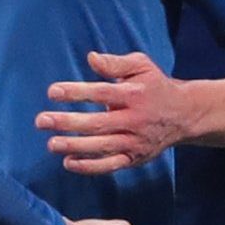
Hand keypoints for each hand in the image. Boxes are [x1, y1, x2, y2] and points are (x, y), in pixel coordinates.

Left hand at [36, 51, 187, 173]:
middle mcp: (135, 120)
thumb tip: (91, 58)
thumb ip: (116, 63)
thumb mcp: (141, 66)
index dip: (76, 92)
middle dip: (67, 123)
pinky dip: (89, 167)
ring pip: (102, 147)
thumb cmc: (155, 86)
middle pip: (97, 123)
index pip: (101, 93)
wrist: (183, 114)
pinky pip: (110, 165)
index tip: (52, 92)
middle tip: (41, 121)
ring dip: (75, 146)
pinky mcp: (134, 158)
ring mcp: (135, 142)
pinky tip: (68, 163)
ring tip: (51, 143)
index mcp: (134, 95)